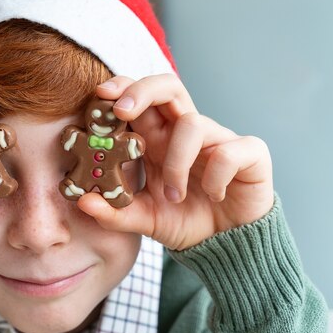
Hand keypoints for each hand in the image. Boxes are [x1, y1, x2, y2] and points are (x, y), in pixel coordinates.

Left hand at [78, 74, 273, 250]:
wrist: (226, 246)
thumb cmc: (185, 221)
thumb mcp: (144, 220)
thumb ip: (115, 213)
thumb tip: (82, 202)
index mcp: (158, 139)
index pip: (140, 99)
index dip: (122, 89)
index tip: (100, 96)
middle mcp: (186, 132)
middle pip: (168, 86)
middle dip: (142, 90)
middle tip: (121, 111)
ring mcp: (218, 139)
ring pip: (192, 123)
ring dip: (176, 162)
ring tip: (176, 195)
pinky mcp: (249, 154)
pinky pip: (228, 152)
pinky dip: (215, 176)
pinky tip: (213, 195)